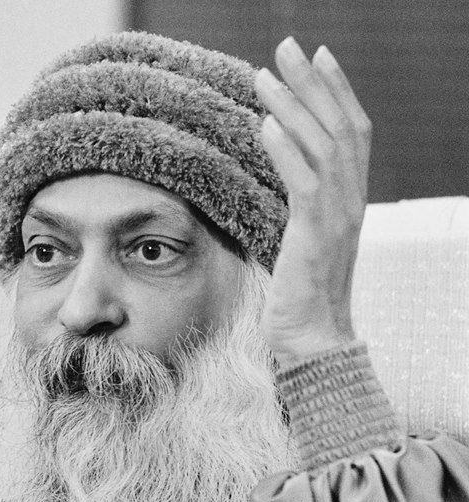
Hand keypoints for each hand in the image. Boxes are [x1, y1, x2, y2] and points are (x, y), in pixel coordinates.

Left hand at [255, 37, 371, 363]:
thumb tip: (280, 181)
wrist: (312, 340)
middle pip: (339, 126)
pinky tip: (265, 124)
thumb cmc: (300, 299)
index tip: (318, 58)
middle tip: (288, 47)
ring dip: (293, 106)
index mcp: (349, 202)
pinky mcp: (316, 234)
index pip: (351, 133)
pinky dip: (286, 149)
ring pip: (322, 145)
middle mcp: (351, 202)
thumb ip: (299, 210)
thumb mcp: (301, 245)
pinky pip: (305, 180)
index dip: (336, 92)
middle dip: (314, 82)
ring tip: (264, 76)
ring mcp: (337, 218)